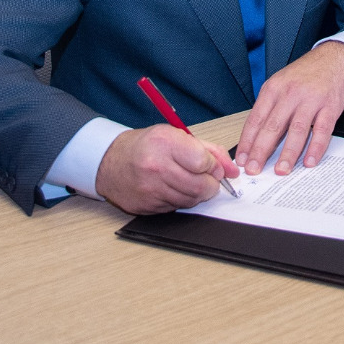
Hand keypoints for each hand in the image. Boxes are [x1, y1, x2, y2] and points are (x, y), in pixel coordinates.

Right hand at [95, 124, 235, 214]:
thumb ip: (208, 150)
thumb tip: (233, 169)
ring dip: (197, 193)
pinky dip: (181, 200)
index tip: (212, 165)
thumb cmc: (146, 145)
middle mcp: (156, 167)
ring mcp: (151, 190)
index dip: (214, 165)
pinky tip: (173, 189)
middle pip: (201, 186)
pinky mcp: (147, 207)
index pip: (204, 162)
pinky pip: (177, 208)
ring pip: (191, 201)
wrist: (109, 162)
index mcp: (165, 142)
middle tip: (207, 178)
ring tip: (188, 181)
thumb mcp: (175, 135)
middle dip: (211, 184)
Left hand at [235, 40, 343, 176]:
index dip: (247, 142)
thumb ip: (268, 108)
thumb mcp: (280, 84)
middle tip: (254, 169)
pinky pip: (322, 130)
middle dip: (261, 151)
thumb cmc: (304, 75)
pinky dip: (316, 148)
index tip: (242, 160)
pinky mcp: (330, 107)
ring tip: (281, 170)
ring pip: (297, 130)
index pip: (256, 119)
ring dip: (288, 153)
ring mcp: (311, 100)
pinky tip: (310, 161)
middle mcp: (291, 94)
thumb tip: (254, 138)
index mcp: (274, 89)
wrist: (333, 58)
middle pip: (273, 126)